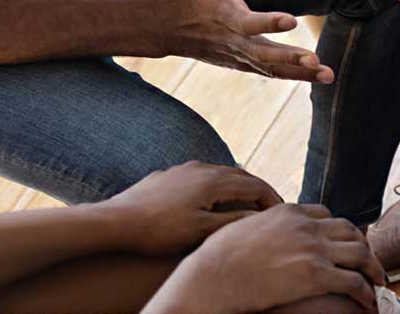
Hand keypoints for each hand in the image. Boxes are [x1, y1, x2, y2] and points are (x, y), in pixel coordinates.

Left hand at [98, 161, 281, 256]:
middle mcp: (201, 168)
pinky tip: (212, 199)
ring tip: (247, 203)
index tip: (283, 213)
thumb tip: (260, 217)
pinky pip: (202, 176)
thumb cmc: (158, 230)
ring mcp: (183, 169)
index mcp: (213, 181)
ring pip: (221, 174)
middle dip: (259, 190)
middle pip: (241, 176)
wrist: (116, 221)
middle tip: (272, 206)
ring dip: (238, 187)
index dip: (273, 199)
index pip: (255, 186)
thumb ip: (233, 222)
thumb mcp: (201, 231)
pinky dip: (217, 186)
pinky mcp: (169, 175)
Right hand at [145, 204, 384, 313]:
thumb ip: (262, 224)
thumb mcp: (242, 227)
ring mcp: (313, 249)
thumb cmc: (217, 258)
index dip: (339, 230)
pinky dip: (365, 291)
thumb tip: (260, 229)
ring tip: (377, 280)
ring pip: (360, 253)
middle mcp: (305, 226)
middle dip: (363, 246)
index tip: (345, 242)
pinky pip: (353, 281)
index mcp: (288, 212)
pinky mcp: (315, 275)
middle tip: (369, 261)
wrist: (211, 277)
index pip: (326, 214)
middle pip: (349, 231)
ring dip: (373, 268)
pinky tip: (367, 300)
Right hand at [160, 0, 334, 82]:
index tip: (291, 20)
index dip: (270, 22)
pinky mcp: (240, 63)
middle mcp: (233, 40)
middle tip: (315, 61)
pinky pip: (269, 72)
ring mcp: (237, 56)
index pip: (250, 22)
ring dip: (299, 73)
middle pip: (265, 55)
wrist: (165, 28)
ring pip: (271, 68)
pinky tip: (314, 76)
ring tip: (327, 75)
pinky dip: (291, 75)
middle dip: (290, 59)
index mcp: (225, 16)